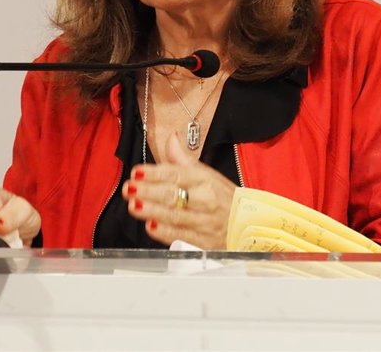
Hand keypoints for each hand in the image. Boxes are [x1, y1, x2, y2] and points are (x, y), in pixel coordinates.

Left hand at [122, 132, 237, 248]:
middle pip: (174, 194)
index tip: (137, 171)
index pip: (176, 173)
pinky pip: (183, 236)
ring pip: (176, 215)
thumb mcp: (208, 174)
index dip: (155, 172)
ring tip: (134, 205)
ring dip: (153, 210)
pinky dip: (166, 232)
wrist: (251, 223)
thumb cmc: (224, 197)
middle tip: (130, 188)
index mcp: (205, 179)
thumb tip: (171, 138)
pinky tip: (151, 226)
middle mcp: (205, 199)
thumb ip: (183, 159)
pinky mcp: (205, 241)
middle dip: (149, 191)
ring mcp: (205, 221)